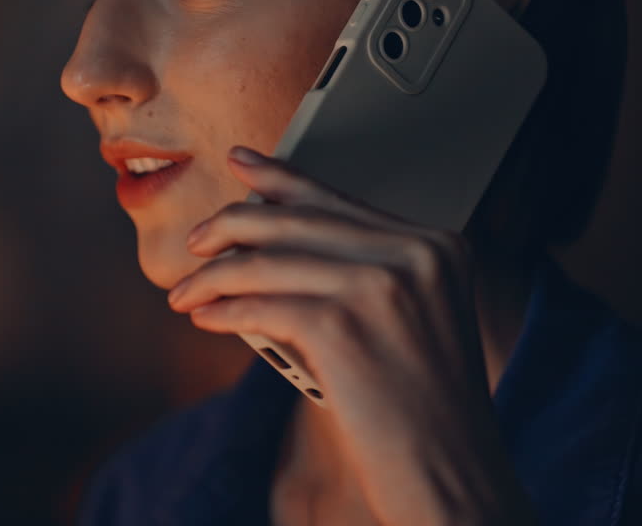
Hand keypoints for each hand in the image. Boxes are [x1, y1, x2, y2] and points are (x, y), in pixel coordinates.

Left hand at [167, 146, 534, 525]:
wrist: (455, 478)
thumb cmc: (426, 413)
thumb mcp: (413, 323)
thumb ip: (362, 274)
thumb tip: (272, 242)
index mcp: (438, 246)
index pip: (340, 199)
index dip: (280, 179)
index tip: (241, 163)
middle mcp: (416, 255)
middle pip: (297, 221)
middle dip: (233, 226)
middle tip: (196, 240)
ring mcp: (383, 287)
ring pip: (269, 262)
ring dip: (214, 276)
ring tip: (186, 292)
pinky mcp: (344, 328)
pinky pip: (259, 306)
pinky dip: (223, 311)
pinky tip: (205, 317)